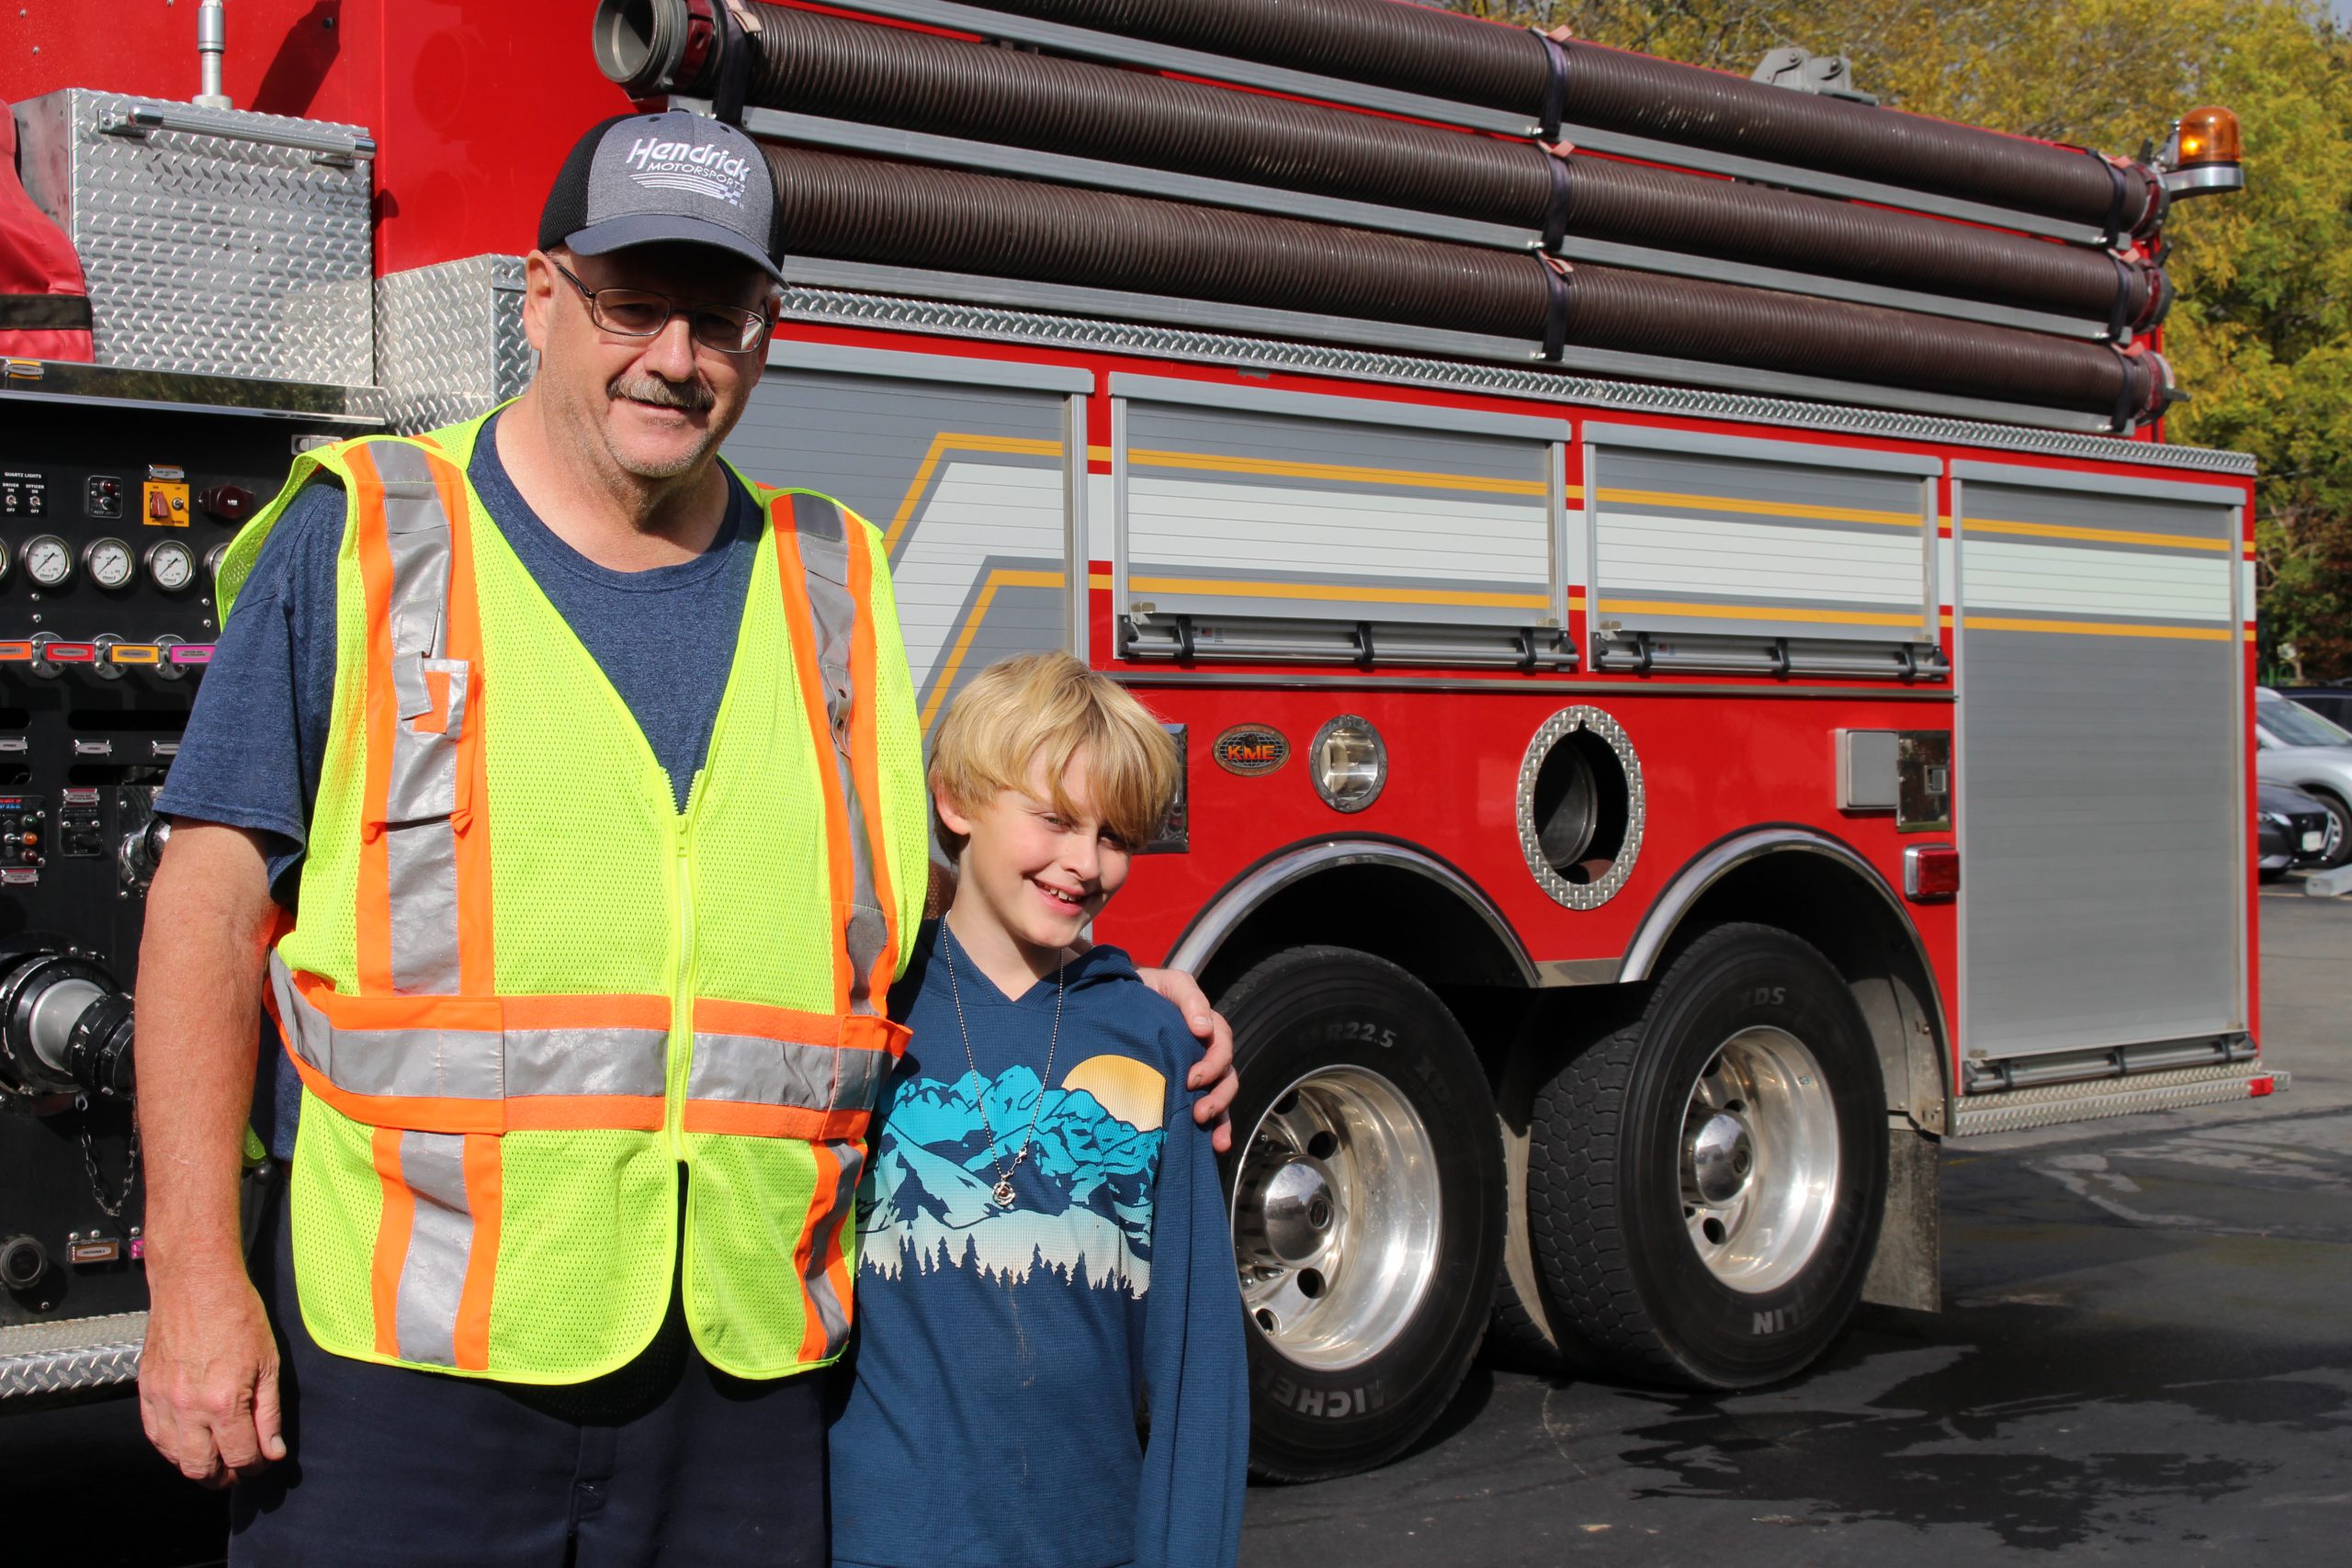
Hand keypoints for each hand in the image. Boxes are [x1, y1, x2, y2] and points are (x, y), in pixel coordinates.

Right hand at [138, 1264, 284, 1487]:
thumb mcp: (268, 1363)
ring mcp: (163, 1401)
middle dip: (225, 1476)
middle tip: (239, 1470)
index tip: (264, 1461)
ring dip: (197, 1465)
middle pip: (202, 1468)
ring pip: (175, 1458)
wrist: (195, 1283)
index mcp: (224, 1402)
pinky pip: (155, 1436)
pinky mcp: (146, 1391)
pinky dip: (172, 1448)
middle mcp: (188, 1408)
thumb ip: (269, 1413)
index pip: (240, 1456)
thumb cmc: (238, 1315)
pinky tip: (189, 1443)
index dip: (256, 1466)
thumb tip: (273, 1451)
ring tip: (217, 1459)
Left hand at [1136, 967, 1237, 1153]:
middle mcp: (1204, 1052)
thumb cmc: (1145, 990)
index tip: (1191, 1079)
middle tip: (1199, 1111)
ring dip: (1220, 1117)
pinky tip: (1214, 1147)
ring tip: (1211, 1135)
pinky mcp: (1182, 1091)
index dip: (1213, 1064)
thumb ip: (1189, 999)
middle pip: (1226, 1076)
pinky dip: (1215, 1130)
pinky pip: (1207, 1112)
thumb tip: (1203, 1029)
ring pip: (1221, 1096)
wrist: (1117, 1001)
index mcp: (1206, 1028)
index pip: (1222, 1046)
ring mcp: (1195, 1073)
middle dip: (1218, 1096)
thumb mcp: (1169, 984)